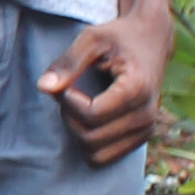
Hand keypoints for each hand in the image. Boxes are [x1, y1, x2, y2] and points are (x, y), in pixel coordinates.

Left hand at [43, 8, 174, 162]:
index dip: (68, 101)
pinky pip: (104, 158)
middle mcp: (147, 114)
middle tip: (69, 92)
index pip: (91, 115)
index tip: (66, 83)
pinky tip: (90, 117)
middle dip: (70, 117)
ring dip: (78, 132)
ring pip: (96, 154)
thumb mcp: (91, 38)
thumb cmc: (118, 37)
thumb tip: (43, 87)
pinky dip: (89, 142)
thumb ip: (68, 62)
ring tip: (80, 105)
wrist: (151, 39)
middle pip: (91, 138)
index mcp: (137, 88)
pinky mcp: (142, 137)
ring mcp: (147, 129)